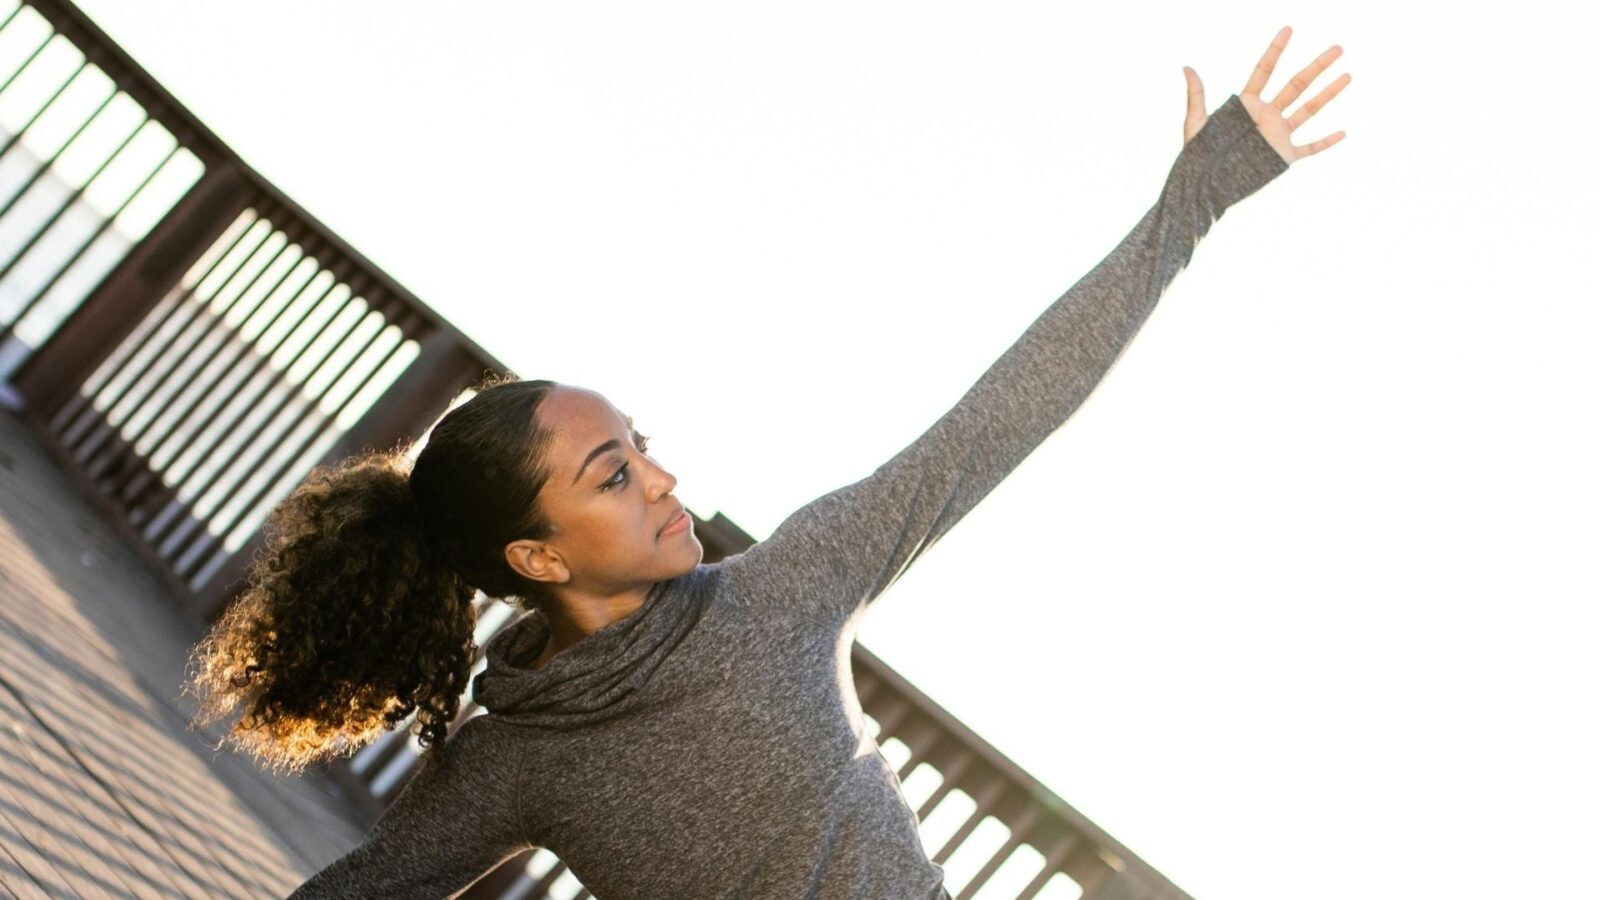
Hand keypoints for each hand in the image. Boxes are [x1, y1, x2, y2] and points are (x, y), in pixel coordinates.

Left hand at [1183, 26, 1350, 163]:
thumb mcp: (1196, 123)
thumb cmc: (1198, 156)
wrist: (1207, 186)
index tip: (1288, 29)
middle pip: (1297, 85)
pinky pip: (1310, 148)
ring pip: (1309, 110)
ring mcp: (1278, 135)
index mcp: (1247, 105)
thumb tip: (1187, 67)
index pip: (1265, 70)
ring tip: (1347, 76)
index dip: (1276, 50)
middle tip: (1338, 49)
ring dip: (1328, 93)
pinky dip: (1326, 142)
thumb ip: (1196, 95)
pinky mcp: (1284, 156)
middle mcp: (1267, 115)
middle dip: (1317, 67)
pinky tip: (1343, 133)